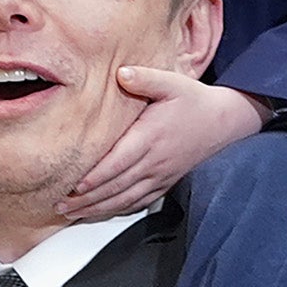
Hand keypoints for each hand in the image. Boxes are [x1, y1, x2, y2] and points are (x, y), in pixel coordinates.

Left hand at [55, 69, 268, 219]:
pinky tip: (101, 213)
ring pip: (125, 198)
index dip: (97, 177)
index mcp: (151, 137)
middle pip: (116, 186)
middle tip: (61, 205)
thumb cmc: (194, 101)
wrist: (225, 122)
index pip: (119, 162)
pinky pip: (139, 202)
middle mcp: (155, 161)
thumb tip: (122, 73)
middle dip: (87, 199)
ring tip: (72, 213)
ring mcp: (160, 175)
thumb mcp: (173, 82)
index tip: (75, 185)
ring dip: (98, 209)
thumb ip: (146, 78)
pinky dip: (117, 210)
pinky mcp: (165, 183)